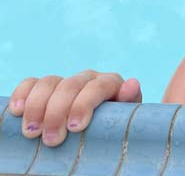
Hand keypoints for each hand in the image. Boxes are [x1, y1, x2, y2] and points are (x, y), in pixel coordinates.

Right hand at [9, 71, 141, 145]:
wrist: (99, 135)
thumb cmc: (112, 130)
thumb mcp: (123, 121)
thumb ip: (128, 104)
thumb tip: (132, 84)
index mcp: (110, 84)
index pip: (99, 86)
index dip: (84, 104)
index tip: (74, 128)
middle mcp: (88, 79)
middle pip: (70, 85)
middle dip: (58, 112)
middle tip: (51, 140)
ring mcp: (66, 82)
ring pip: (49, 82)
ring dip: (37, 107)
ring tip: (32, 133)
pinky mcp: (47, 89)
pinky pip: (32, 83)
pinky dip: (22, 94)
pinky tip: (17, 112)